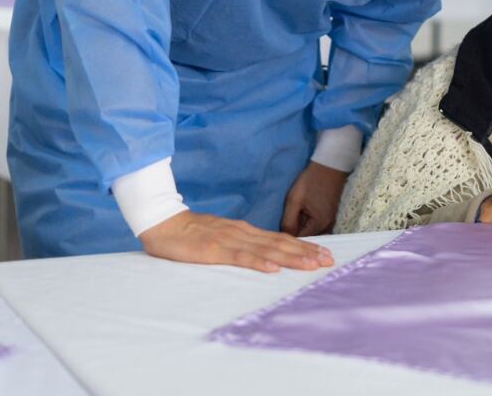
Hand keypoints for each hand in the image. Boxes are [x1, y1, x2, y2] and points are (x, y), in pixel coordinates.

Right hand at [139, 211, 333, 271]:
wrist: (163, 222)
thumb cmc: (191, 233)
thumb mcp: (222, 237)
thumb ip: (242, 245)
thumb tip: (265, 256)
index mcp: (245, 232)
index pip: (280, 239)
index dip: (303, 247)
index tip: (324, 254)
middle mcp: (242, 233)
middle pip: (280, 244)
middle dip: (306, 253)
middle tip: (329, 261)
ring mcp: (229, 240)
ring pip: (266, 250)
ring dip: (291, 258)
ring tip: (311, 265)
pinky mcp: (214, 249)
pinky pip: (239, 257)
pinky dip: (258, 262)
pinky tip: (273, 268)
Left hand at [281, 161, 348, 236]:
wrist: (330, 166)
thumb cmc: (311, 181)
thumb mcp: (294, 200)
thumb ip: (288, 221)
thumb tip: (283, 237)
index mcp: (319, 224)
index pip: (300, 240)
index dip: (288, 237)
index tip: (279, 231)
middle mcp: (328, 227)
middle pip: (307, 238)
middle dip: (295, 234)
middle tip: (283, 225)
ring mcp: (331, 222)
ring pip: (312, 233)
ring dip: (301, 229)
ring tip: (292, 219)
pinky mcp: (330, 216)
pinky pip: (317, 227)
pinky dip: (308, 225)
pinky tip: (301, 216)